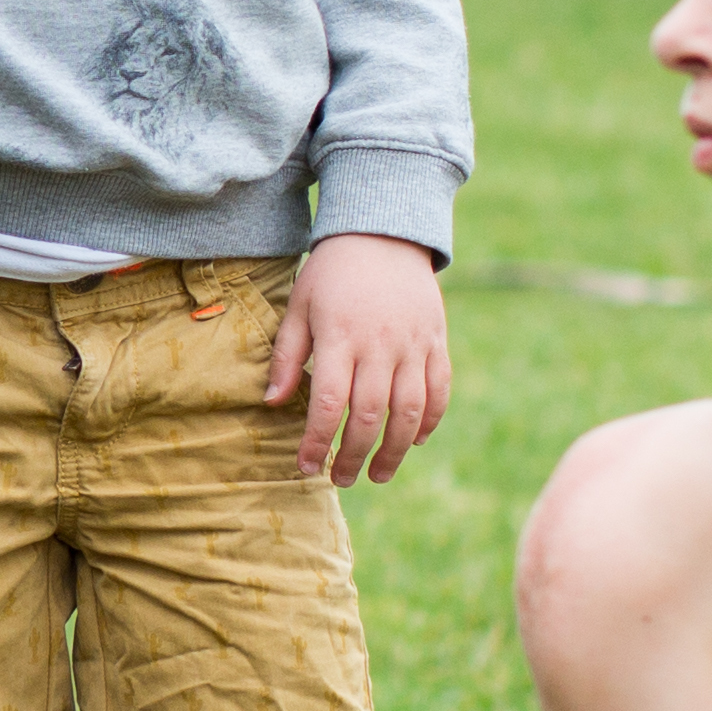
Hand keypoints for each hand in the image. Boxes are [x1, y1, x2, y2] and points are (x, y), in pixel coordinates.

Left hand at [266, 234, 448, 486]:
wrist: (383, 232)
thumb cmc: (332, 273)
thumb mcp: (299, 306)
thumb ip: (287, 356)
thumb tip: (272, 404)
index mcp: (340, 337)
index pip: (327, 404)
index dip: (317, 442)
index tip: (306, 467)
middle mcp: (380, 345)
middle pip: (369, 416)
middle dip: (354, 456)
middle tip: (341, 479)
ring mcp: (414, 344)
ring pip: (409, 411)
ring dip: (394, 451)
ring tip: (378, 475)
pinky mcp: (436, 341)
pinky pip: (439, 390)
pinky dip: (429, 421)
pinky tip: (413, 442)